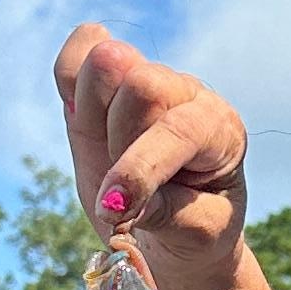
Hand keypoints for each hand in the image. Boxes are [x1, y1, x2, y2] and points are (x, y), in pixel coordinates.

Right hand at [51, 25, 248, 289]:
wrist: (180, 222)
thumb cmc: (194, 227)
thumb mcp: (195, 235)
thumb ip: (164, 214)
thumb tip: (119, 197)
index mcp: (220, 130)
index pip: (178, 130)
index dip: (137, 168)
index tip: (112, 208)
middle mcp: (187, 94)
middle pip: (141, 85)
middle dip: (118, 140)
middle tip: (122, 176)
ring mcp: (147, 78)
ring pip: (106, 62)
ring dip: (94, 113)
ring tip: (108, 150)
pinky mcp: (108, 79)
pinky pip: (77, 54)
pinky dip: (70, 80)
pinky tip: (83, 117)